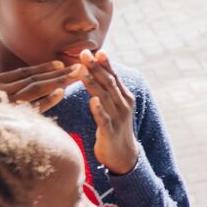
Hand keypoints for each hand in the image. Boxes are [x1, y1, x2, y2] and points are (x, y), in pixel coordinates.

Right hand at [0, 60, 79, 110]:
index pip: (25, 73)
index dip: (43, 68)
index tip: (59, 63)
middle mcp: (3, 91)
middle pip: (36, 79)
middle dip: (59, 72)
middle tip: (79, 67)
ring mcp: (9, 104)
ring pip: (37, 89)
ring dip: (58, 81)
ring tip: (76, 76)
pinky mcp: (12, 117)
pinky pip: (33, 108)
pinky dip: (47, 100)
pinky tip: (61, 94)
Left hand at [78, 50, 139, 174]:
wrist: (123, 156)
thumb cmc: (115, 128)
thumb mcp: (114, 106)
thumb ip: (108, 90)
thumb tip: (99, 69)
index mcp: (124, 97)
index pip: (114, 76)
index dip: (105, 63)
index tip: (95, 50)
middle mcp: (123, 105)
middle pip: (108, 83)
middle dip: (96, 68)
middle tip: (84, 54)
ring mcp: (118, 118)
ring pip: (104, 97)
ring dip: (93, 83)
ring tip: (82, 71)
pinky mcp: (110, 132)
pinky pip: (104, 119)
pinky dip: (98, 109)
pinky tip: (92, 101)